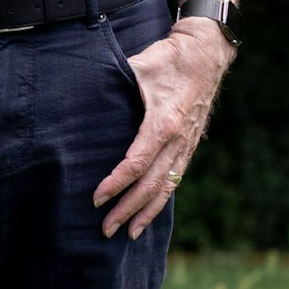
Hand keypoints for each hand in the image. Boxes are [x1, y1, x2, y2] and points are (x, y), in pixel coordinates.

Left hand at [93, 21, 231, 238]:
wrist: (207, 54)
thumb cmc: (169, 58)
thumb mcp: (139, 66)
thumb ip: (113, 81)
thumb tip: (81, 89)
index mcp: (162, 123)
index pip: (136, 163)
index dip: (116, 183)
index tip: (96, 198)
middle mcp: (176, 140)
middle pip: (150, 184)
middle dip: (127, 209)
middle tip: (106, 229)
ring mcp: (186, 145)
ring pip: (166, 187)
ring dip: (146, 212)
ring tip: (129, 234)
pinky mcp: (189, 146)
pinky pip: (175, 179)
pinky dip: (162, 200)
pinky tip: (149, 213)